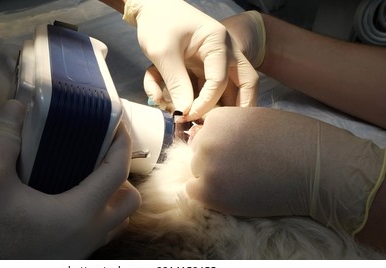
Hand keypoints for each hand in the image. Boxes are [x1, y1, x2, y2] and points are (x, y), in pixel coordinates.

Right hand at [0, 100, 140, 258]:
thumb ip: (5, 135)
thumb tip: (18, 104)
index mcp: (76, 214)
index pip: (117, 172)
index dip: (122, 144)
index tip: (116, 124)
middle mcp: (87, 235)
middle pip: (129, 200)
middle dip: (121, 172)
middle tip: (100, 151)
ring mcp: (81, 251)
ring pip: (119, 220)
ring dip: (113, 195)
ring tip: (90, 173)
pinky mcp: (69, 259)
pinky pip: (102, 233)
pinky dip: (101, 213)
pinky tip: (74, 197)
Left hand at [124, 0, 258, 120]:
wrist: (150, 8)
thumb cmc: (158, 24)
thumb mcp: (163, 53)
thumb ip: (175, 83)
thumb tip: (185, 113)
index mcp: (218, 43)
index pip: (220, 80)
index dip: (205, 103)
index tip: (186, 116)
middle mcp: (223, 51)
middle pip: (244, 82)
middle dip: (238, 107)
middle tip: (228, 129)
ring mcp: (215, 59)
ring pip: (228, 88)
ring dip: (213, 105)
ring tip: (199, 123)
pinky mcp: (202, 67)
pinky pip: (202, 86)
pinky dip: (184, 94)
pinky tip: (157, 96)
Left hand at [185, 107, 385, 234]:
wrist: (317, 168)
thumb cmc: (294, 140)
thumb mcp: (256, 119)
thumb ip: (227, 126)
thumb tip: (199, 135)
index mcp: (217, 118)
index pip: (204, 133)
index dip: (223, 144)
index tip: (243, 151)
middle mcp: (206, 139)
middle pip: (198, 153)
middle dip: (217, 160)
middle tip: (245, 167)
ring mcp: (206, 166)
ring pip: (197, 172)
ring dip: (214, 178)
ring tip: (244, 180)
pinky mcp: (210, 193)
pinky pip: (194, 192)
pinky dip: (209, 195)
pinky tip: (232, 193)